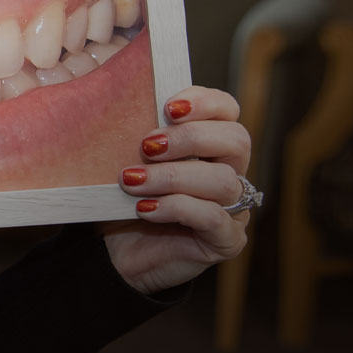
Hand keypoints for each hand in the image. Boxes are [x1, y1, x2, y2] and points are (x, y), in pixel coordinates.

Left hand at [101, 87, 252, 295]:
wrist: (115, 253)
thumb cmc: (125, 200)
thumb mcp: (131, 160)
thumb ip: (141, 133)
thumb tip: (122, 99)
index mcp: (212, 146)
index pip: (228, 110)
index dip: (206, 102)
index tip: (168, 107)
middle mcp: (231, 173)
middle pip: (237, 140)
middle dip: (191, 137)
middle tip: (147, 146)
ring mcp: (234, 209)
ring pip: (223, 180)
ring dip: (173, 176)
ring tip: (133, 180)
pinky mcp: (227, 240)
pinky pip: (212, 217)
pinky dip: (175, 207)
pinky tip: (145, 210)